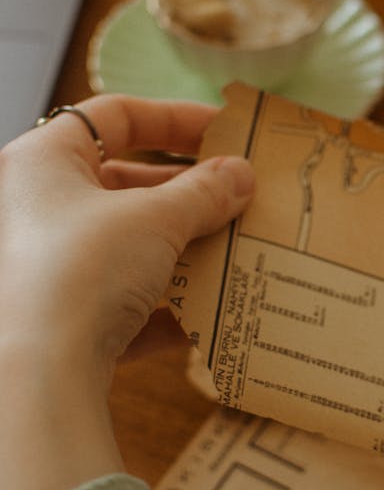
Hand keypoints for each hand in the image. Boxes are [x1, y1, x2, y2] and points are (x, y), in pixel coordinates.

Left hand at [0, 95, 254, 489]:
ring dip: (184, 251)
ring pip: (128, 248)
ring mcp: (48, 268)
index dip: (176, 118)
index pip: (115, 116)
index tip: (226, 133)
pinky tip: (209, 314)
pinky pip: (124, 304)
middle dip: (188, 195)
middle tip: (240, 202)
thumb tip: (240, 176)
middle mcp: (36, 208)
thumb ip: (204, 193)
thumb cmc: (81, 270)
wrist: (36, 372)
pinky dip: (166, 307)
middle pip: (124, 185)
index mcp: (43, 161)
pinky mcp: (63, 322)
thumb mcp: (155, 219)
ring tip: (235, 252)